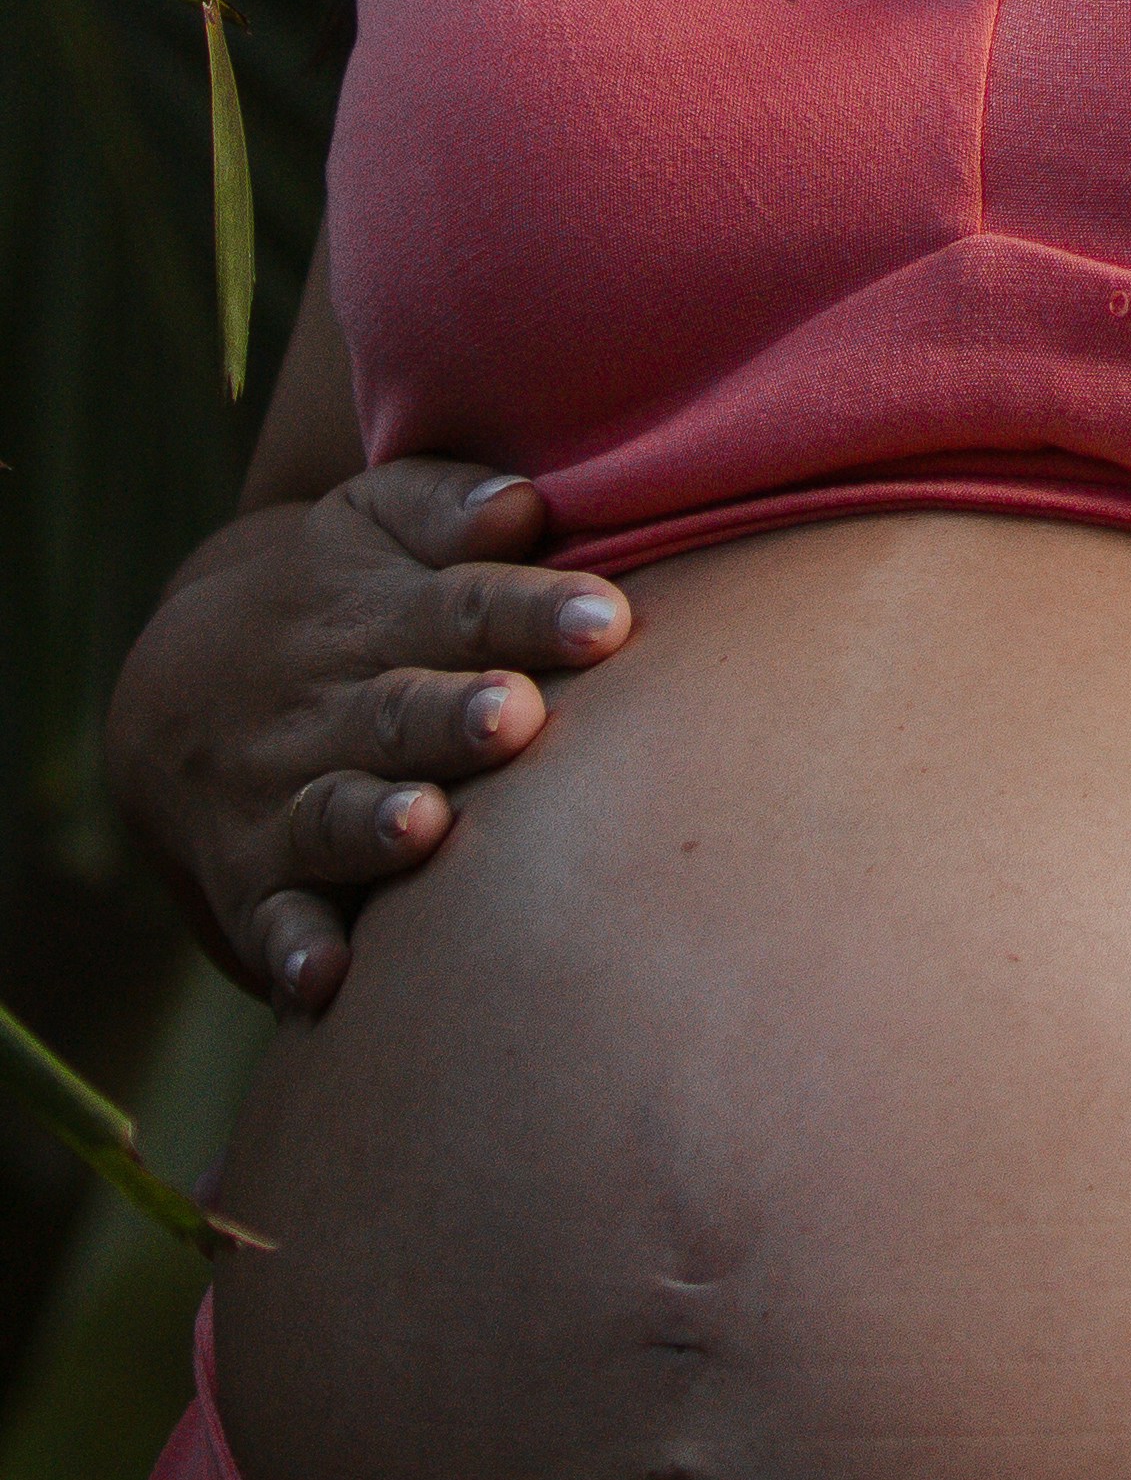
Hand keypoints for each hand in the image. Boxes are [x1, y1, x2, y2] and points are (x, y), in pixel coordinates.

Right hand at [106, 465, 630, 1012]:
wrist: (175, 690)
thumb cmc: (335, 596)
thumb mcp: (371, 522)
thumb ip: (449, 505)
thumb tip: (526, 498)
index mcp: (381, 616)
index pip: (464, 607)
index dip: (530, 613)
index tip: (606, 619)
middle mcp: (330, 708)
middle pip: (399, 710)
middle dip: (456, 718)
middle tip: (517, 716)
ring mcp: (287, 798)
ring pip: (335, 814)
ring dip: (377, 824)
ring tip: (425, 826)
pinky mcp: (255, 883)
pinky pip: (272, 922)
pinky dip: (293, 952)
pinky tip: (323, 980)